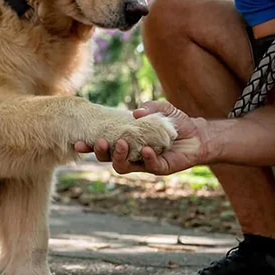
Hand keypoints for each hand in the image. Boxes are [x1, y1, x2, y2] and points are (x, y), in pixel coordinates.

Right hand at [74, 101, 206, 175]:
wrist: (197, 135)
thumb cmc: (174, 122)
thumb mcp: (162, 108)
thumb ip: (149, 106)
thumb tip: (136, 112)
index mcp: (125, 139)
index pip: (103, 143)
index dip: (89, 145)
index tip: (77, 141)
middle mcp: (130, 153)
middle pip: (106, 158)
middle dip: (99, 152)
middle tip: (98, 142)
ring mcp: (142, 162)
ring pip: (122, 166)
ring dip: (118, 157)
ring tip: (120, 144)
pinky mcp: (158, 168)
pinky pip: (148, 166)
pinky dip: (146, 158)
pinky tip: (147, 149)